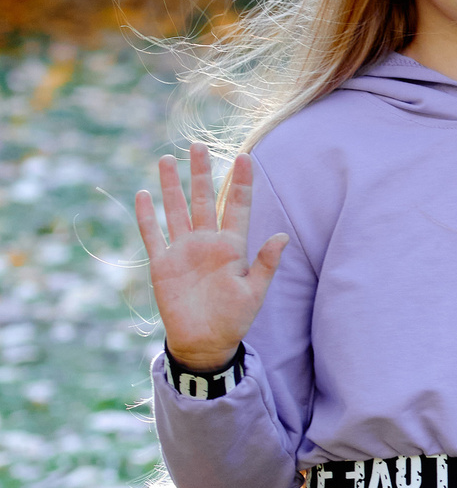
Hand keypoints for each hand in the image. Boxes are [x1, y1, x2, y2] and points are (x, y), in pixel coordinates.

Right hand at [134, 146, 286, 373]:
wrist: (205, 342)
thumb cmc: (234, 318)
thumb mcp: (254, 291)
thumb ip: (265, 263)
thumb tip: (283, 235)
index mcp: (232, 246)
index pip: (238, 206)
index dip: (241, 182)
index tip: (245, 156)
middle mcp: (207, 242)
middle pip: (203, 199)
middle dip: (200, 173)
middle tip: (196, 146)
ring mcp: (183, 250)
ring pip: (176, 210)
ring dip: (171, 186)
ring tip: (166, 159)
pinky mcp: (162, 264)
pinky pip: (153, 235)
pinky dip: (147, 216)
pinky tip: (143, 195)